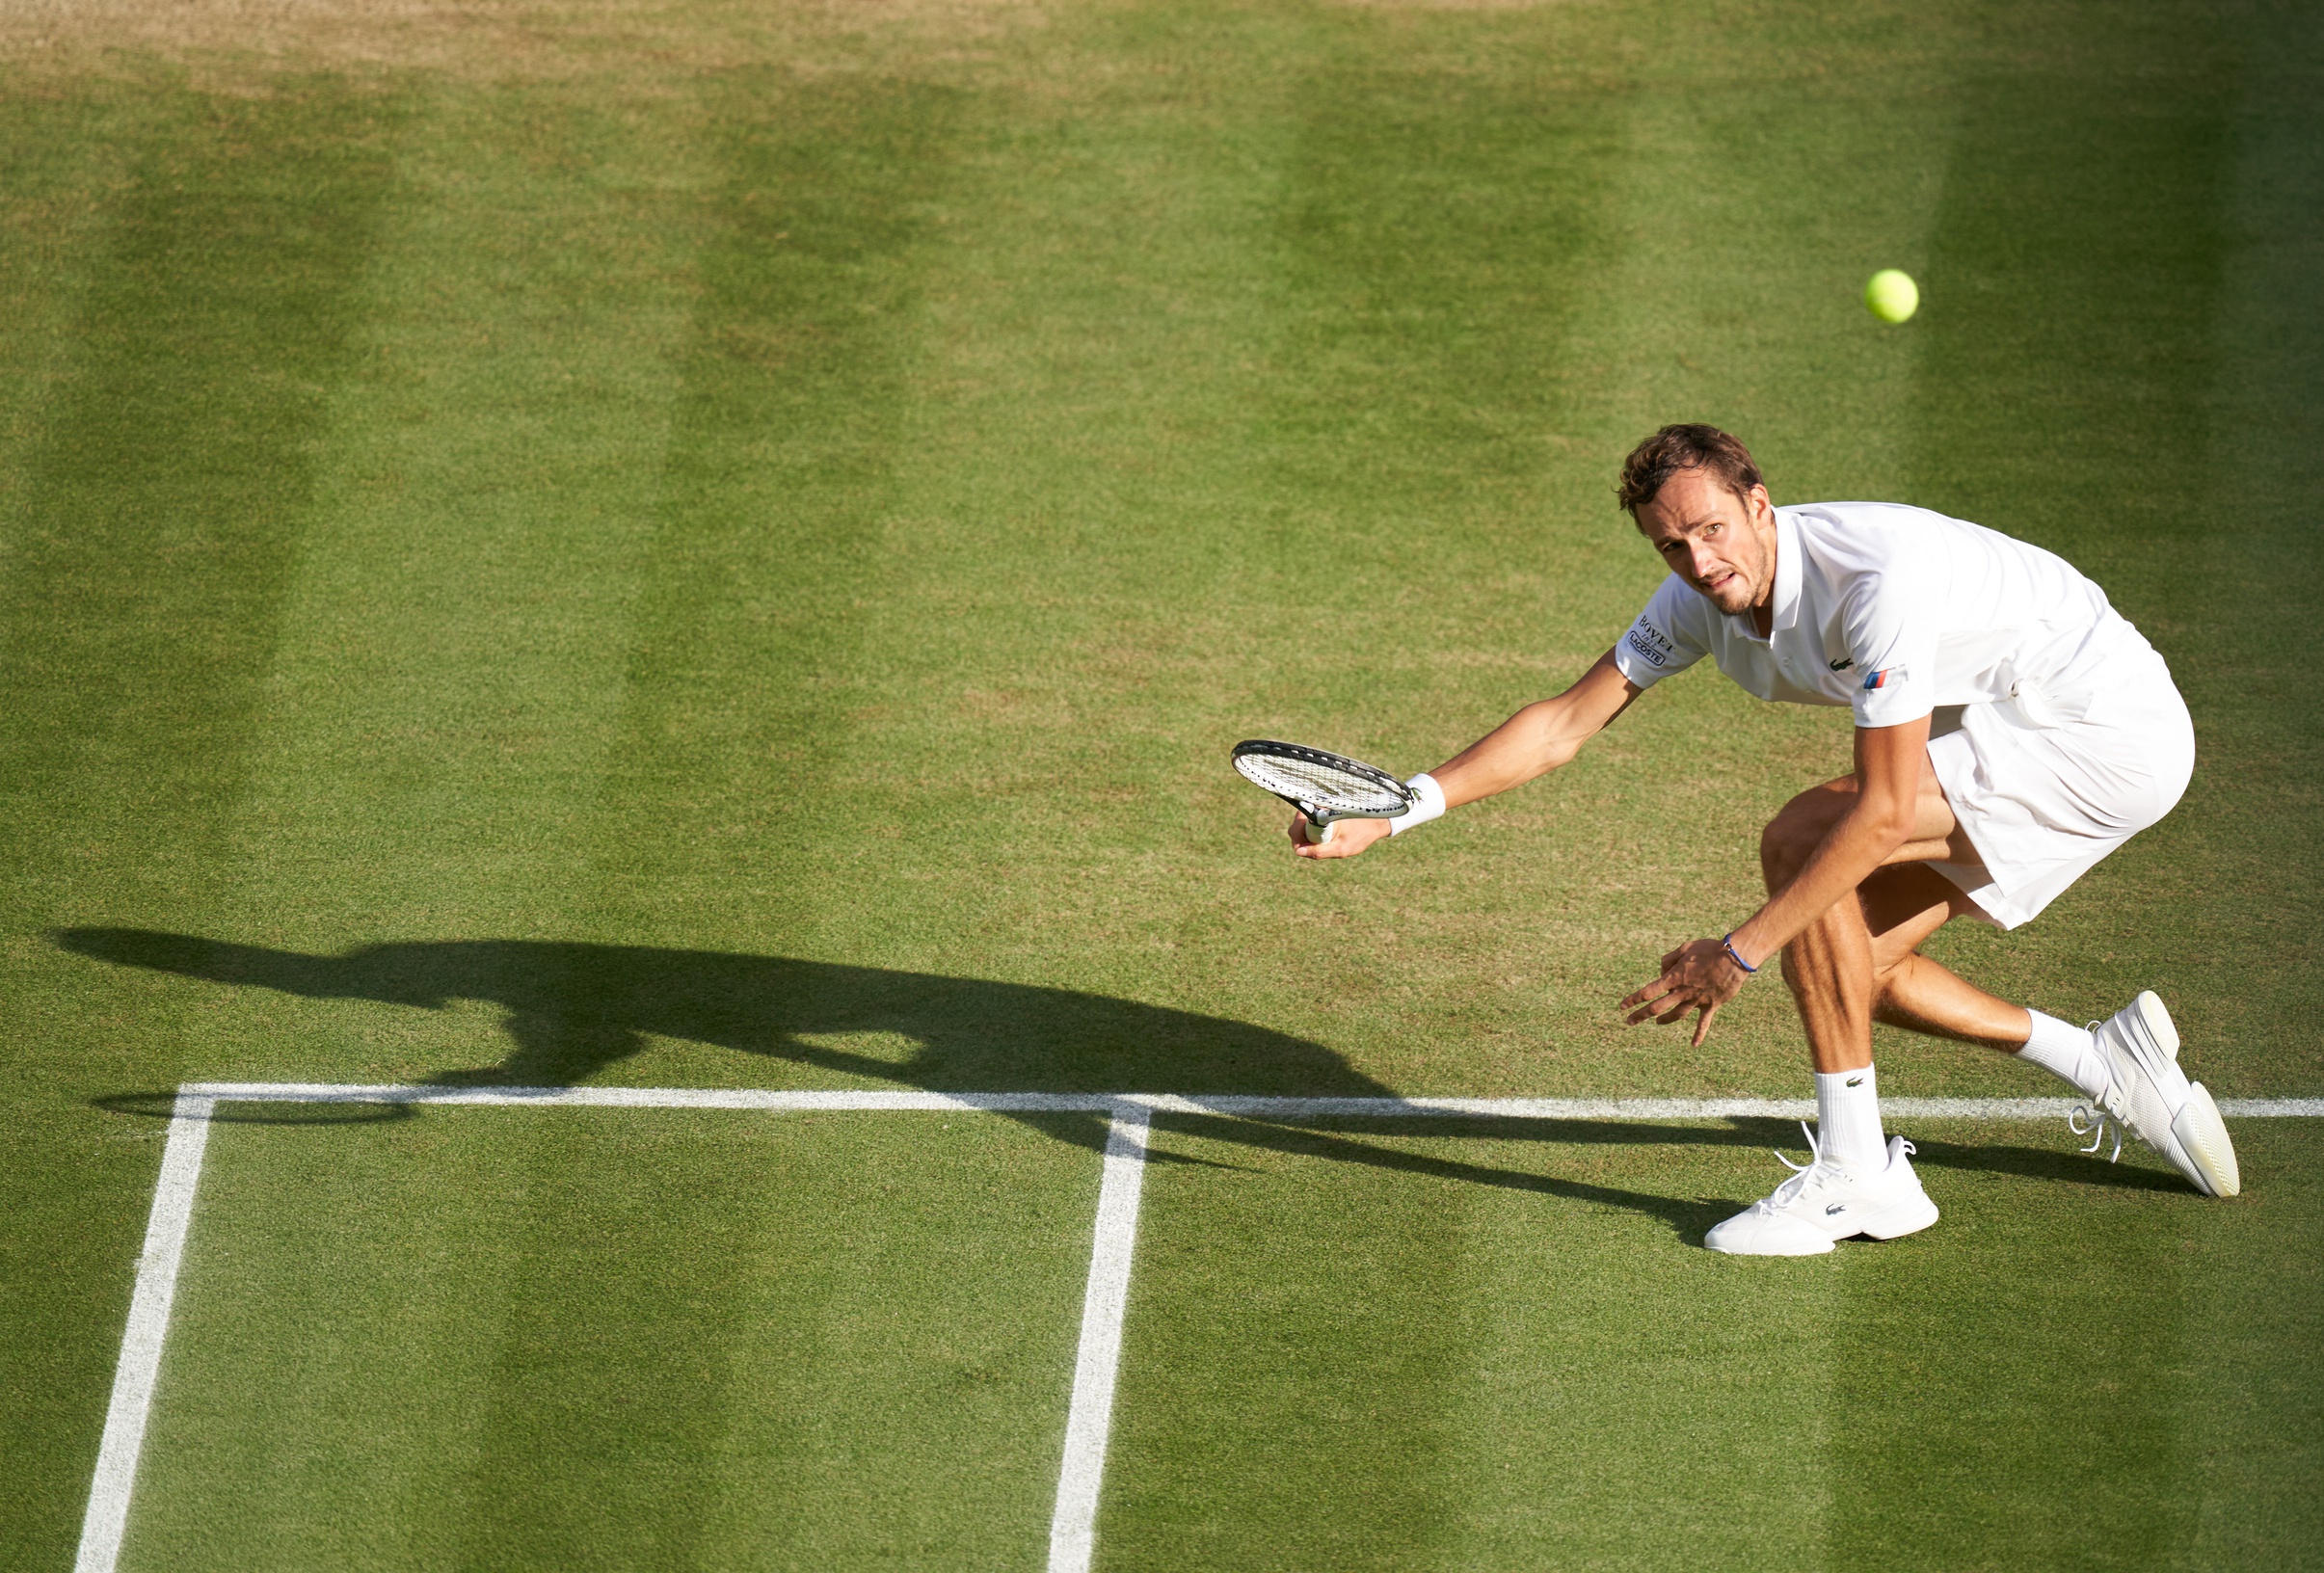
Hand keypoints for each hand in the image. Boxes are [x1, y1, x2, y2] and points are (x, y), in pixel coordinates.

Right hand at [1289, 813, 1392, 858]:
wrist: (1376, 822)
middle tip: (1319, 849)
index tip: (1305, 850)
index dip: (1298, 842)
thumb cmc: (1361, 834)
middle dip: (1303, 841)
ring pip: (1303, 826)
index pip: (1295, 829)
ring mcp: (1319, 809)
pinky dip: (1316, 834)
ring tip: (1329, 843)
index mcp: (1318, 815)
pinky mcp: (1322, 812)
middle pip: (1297, 827)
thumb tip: (1299, 852)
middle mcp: (1316, 809)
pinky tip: (1331, 838)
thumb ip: (1319, 851)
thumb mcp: (1341, 848)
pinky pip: (1311, 825)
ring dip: (1310, 838)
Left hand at [1620, 937, 1751, 1045]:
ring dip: (1665, 1020)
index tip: (1622, 1006)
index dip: (1633, 999)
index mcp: (1674, 978)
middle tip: (1629, 1022)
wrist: (1734, 958)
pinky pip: (1703, 1023)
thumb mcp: (1684, 948)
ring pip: (1676, 1014)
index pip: (1648, 991)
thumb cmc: (1709, 949)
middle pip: (1656, 1007)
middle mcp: (1682, 992)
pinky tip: (1694, 1045)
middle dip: (1640, 1015)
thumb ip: (1668, 960)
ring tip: (1657, 1023)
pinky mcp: (1711, 1005)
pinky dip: (1699, 1034)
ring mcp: (1696, 1000)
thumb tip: (1663, 972)